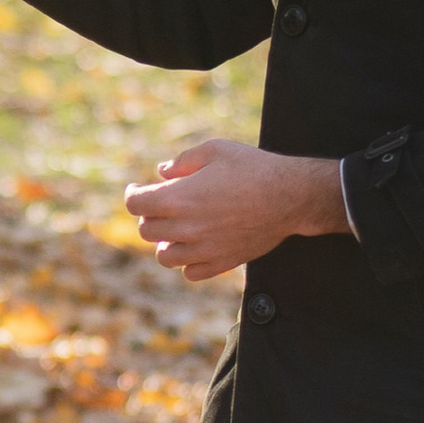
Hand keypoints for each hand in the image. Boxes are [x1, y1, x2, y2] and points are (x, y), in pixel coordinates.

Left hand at [126, 140, 347, 279]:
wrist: (290, 196)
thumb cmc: (253, 168)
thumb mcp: (215, 150)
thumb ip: (182, 161)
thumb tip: (161, 172)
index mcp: (178, 198)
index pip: (135, 204)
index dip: (133, 194)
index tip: (138, 189)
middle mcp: (186, 228)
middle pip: (146, 230)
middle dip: (150, 215)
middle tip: (162, 204)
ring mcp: (203, 249)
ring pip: (164, 256)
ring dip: (165, 242)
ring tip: (177, 228)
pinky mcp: (221, 262)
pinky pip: (190, 273)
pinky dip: (187, 262)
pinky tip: (196, 246)